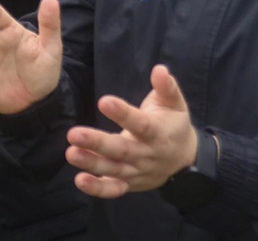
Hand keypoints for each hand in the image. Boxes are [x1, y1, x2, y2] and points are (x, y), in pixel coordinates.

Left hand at [64, 65, 199, 198]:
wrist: (186, 160)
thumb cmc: (174, 125)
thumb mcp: (175, 104)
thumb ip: (166, 87)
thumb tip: (159, 69)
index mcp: (156, 132)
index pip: (139, 123)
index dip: (123, 113)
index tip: (104, 101)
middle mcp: (146, 153)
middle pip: (121, 150)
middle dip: (97, 143)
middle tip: (73, 134)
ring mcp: (137, 171)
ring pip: (113, 169)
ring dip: (91, 163)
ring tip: (70, 153)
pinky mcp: (129, 183)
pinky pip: (113, 188)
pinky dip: (97, 188)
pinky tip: (80, 181)